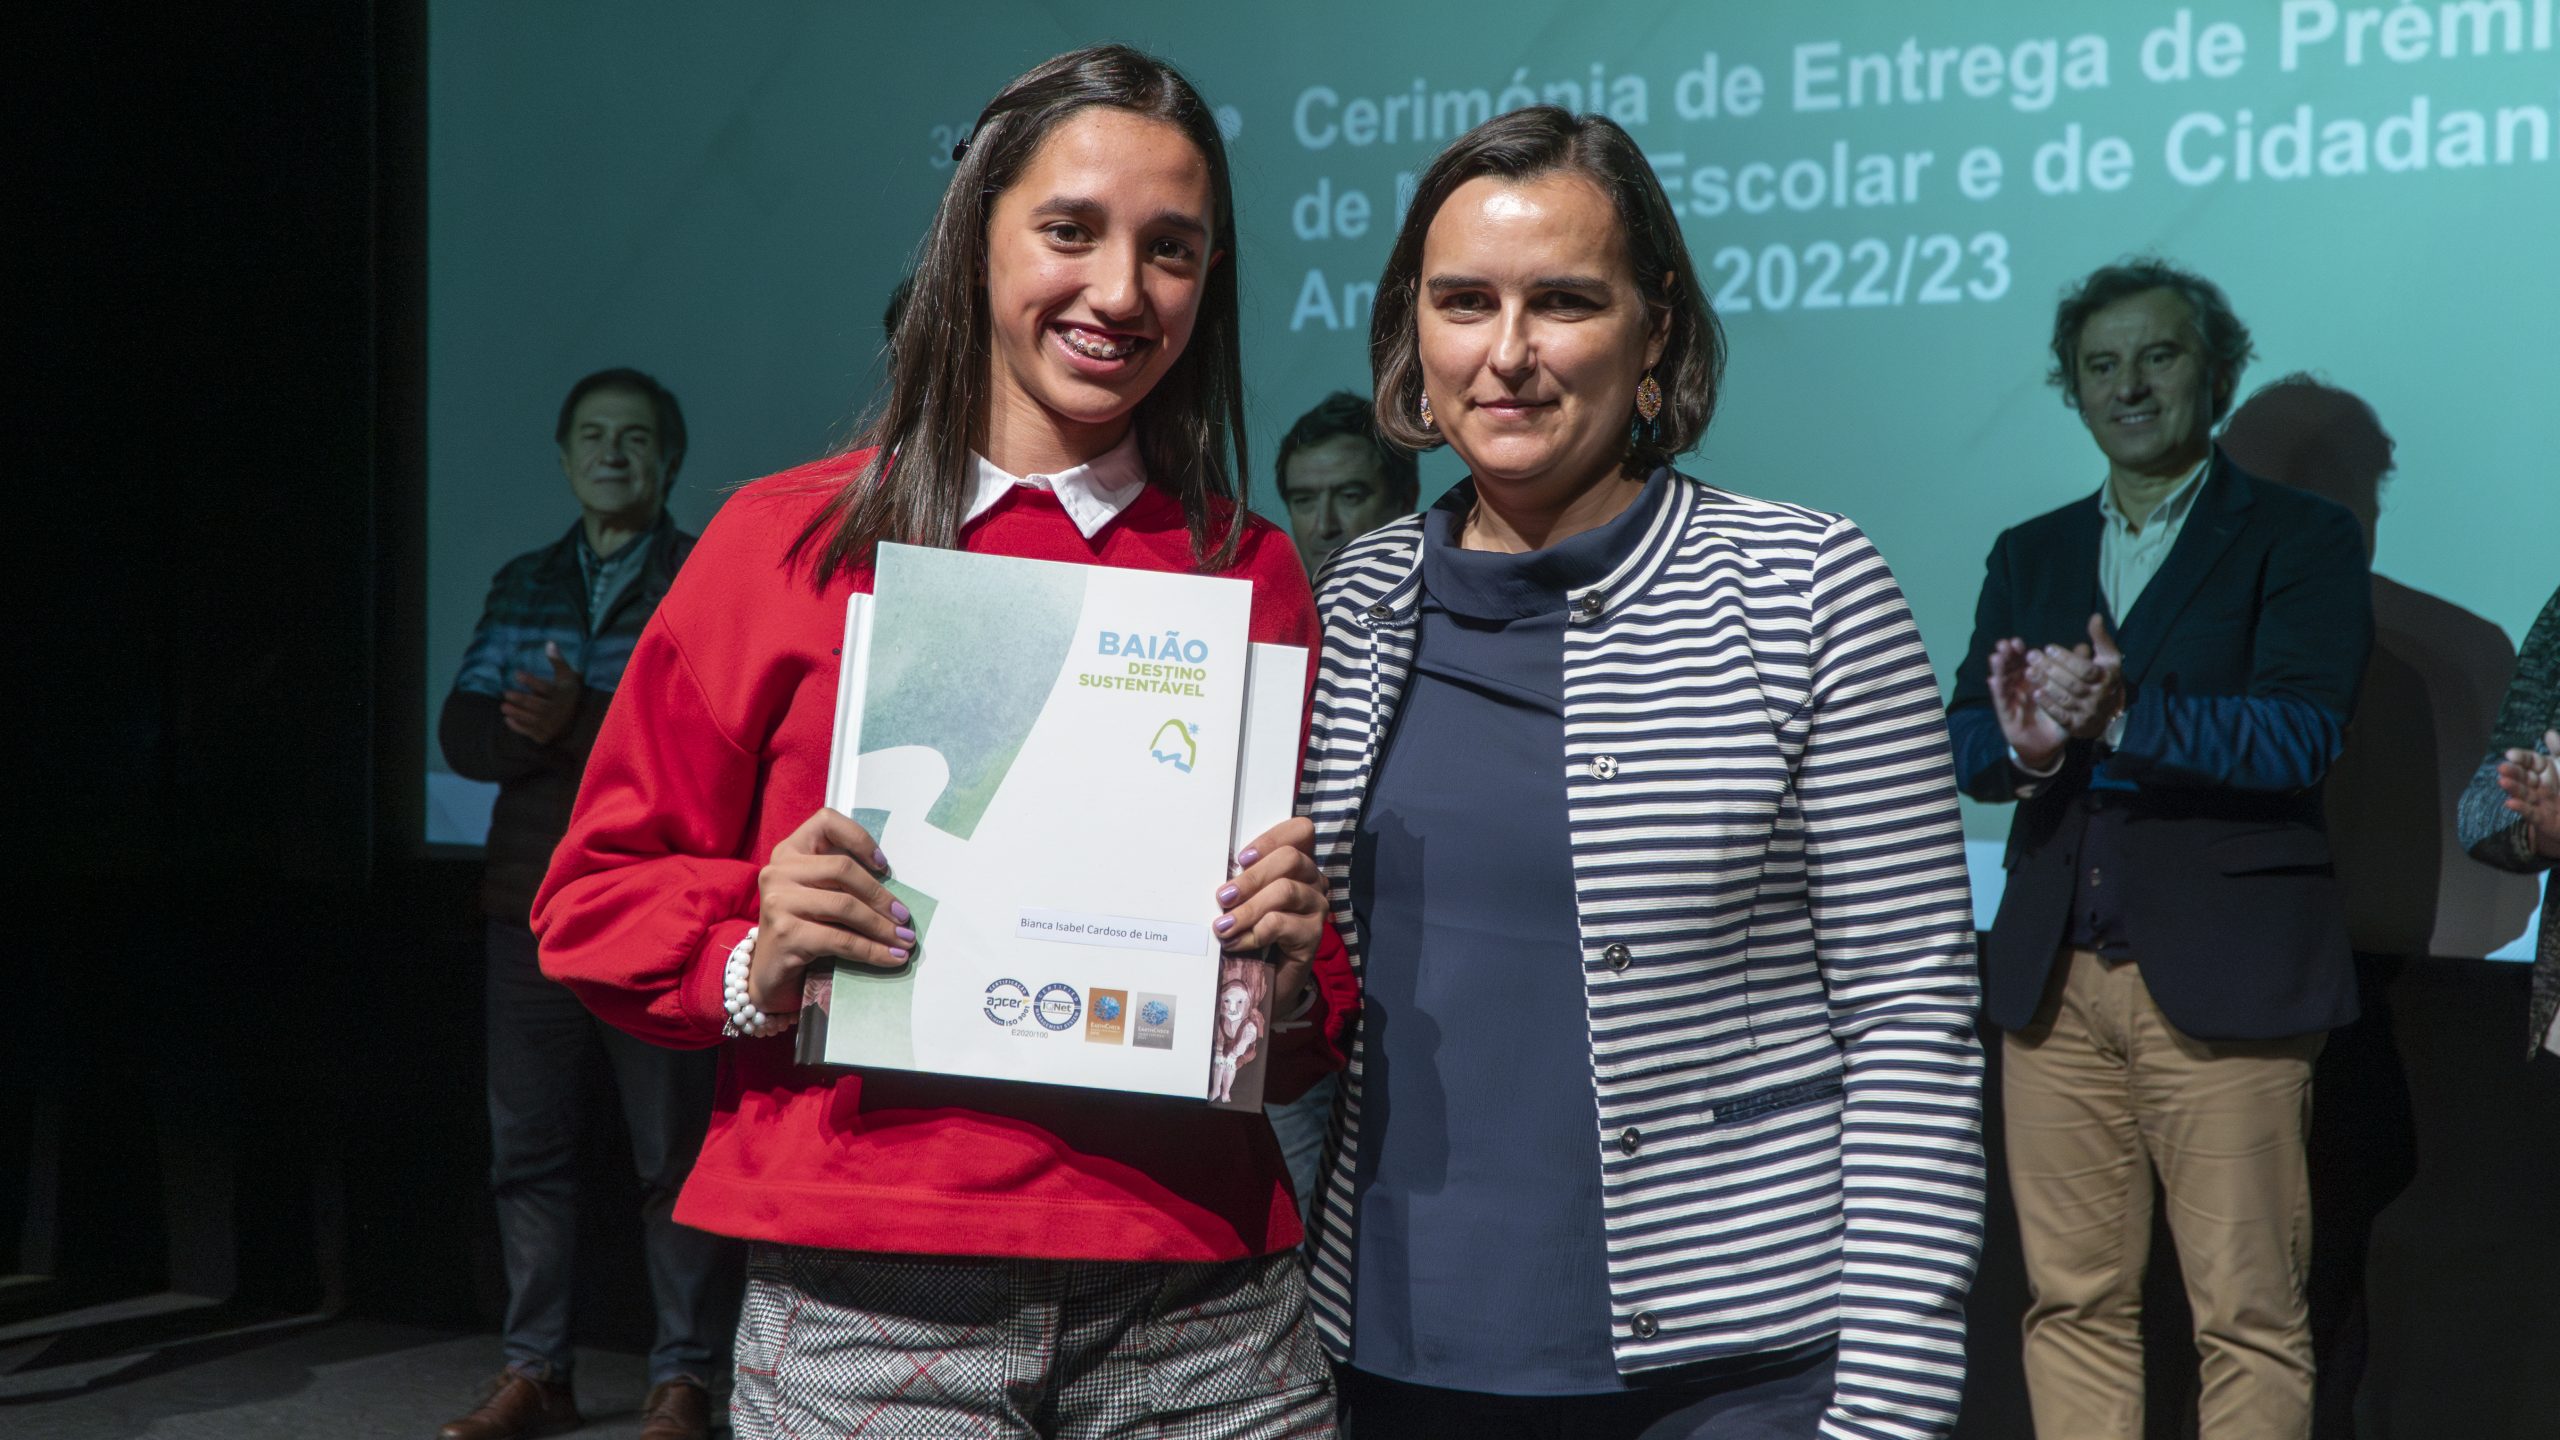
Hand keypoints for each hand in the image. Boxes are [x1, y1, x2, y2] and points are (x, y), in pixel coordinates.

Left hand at [502, 641, 583, 745]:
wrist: (578, 719)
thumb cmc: (566, 692)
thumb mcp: (566, 675)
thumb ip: (557, 661)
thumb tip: (549, 643)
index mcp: (562, 695)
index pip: (546, 688)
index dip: (530, 681)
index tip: (516, 674)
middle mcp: (557, 711)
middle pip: (537, 705)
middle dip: (521, 699)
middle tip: (506, 693)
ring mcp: (551, 725)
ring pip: (532, 719)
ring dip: (516, 713)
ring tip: (503, 706)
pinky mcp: (545, 735)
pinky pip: (530, 732)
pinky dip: (518, 726)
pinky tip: (508, 719)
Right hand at [752, 808, 910, 1013]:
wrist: (769, 972)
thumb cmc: (803, 928)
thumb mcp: (818, 895)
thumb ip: (842, 880)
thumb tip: (896, 893)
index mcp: (789, 851)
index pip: (825, 821)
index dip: (859, 838)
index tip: (883, 866)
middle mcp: (778, 871)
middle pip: (843, 869)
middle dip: (880, 896)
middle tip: (904, 917)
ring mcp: (778, 901)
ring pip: (845, 906)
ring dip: (882, 927)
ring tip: (904, 940)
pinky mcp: (785, 933)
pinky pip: (841, 939)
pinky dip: (872, 950)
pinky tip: (891, 958)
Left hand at [1214, 816, 1324, 1012]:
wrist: (1264, 981)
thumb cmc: (1252, 934)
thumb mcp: (1245, 901)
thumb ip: (1241, 882)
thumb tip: (1221, 875)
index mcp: (1298, 864)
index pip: (1301, 831)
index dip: (1270, 840)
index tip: (1240, 859)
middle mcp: (1313, 881)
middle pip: (1291, 859)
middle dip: (1251, 877)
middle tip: (1222, 897)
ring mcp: (1317, 907)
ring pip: (1285, 890)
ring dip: (1248, 908)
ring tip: (1223, 926)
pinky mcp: (1314, 935)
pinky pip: (1281, 924)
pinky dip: (1253, 933)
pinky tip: (1236, 943)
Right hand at [1987, 637, 2064, 770]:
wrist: (2048, 743)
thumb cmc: (2057, 715)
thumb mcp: (2068, 693)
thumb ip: (2074, 669)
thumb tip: (2084, 646)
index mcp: (2032, 679)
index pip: (2023, 661)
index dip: (2019, 652)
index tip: (2018, 642)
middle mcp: (2019, 686)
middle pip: (2010, 668)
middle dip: (2007, 656)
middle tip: (2005, 645)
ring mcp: (2011, 699)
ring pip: (2003, 681)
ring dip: (1999, 669)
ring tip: (1997, 658)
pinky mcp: (2007, 714)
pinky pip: (2002, 701)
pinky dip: (1997, 690)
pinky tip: (1993, 680)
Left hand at [2024, 613, 2126, 740]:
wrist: (2107, 712)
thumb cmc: (2103, 678)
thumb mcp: (2107, 658)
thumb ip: (2100, 638)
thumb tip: (2095, 617)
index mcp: (2107, 677)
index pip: (2086, 668)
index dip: (2066, 658)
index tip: (2048, 647)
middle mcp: (2100, 696)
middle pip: (2072, 683)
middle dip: (2050, 669)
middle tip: (2031, 656)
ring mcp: (2088, 713)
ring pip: (2065, 698)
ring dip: (2046, 684)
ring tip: (2028, 672)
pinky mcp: (2077, 726)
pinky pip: (2062, 716)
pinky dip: (2048, 705)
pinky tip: (2035, 693)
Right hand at [2496, 729, 2559, 857]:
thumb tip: (2548, 733)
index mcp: (2546, 771)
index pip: (2530, 761)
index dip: (2521, 757)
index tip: (2510, 754)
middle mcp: (2539, 785)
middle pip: (2523, 776)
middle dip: (2512, 772)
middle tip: (2501, 768)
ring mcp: (2539, 803)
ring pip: (2523, 793)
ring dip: (2512, 788)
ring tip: (2502, 782)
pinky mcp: (2542, 820)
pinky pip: (2530, 813)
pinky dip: (2520, 808)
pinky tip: (2510, 803)